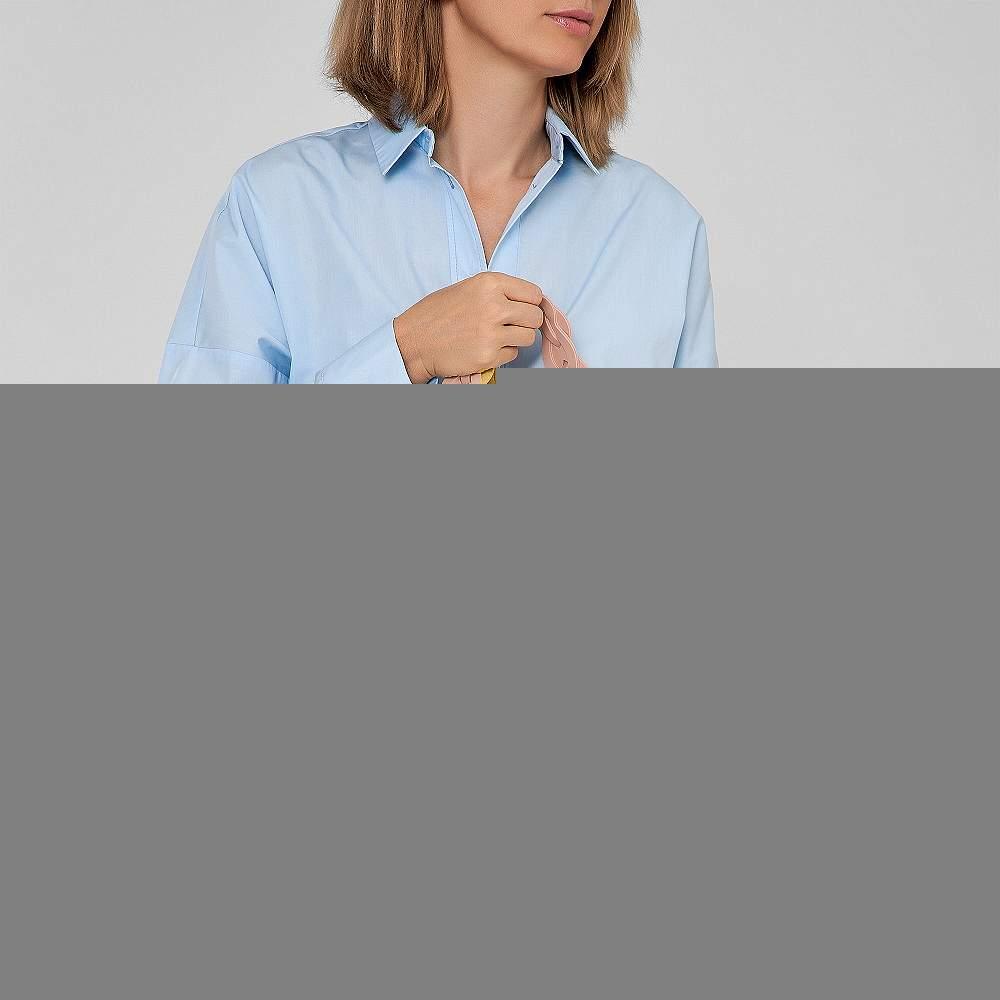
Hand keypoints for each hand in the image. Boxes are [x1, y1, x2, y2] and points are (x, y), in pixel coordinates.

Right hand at [393, 272, 544, 382]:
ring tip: (498, 336)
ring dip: (517, 339)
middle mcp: (494, 307)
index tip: (523, 309)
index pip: (534, 294)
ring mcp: (492, 334)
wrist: (415, 341)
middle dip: (528, 322)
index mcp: (490, 284)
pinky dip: (503, 353)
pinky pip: (513, 355)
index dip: (531, 303)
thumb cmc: (439, 313)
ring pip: (528, 337)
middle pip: (535, 317)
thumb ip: (498, 292)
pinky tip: (485, 347)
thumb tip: (529, 302)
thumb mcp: (468, 288)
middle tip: (513, 325)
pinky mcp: (488, 357)